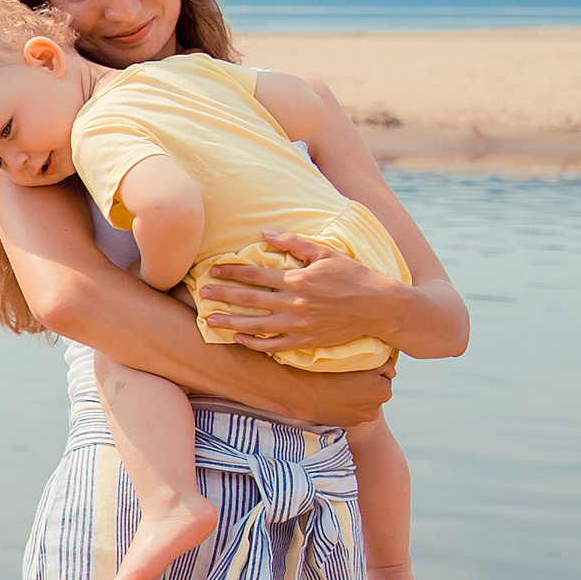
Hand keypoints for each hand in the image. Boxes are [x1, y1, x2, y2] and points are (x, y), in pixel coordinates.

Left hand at [197, 230, 404, 352]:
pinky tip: (239, 340)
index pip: (256, 275)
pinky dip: (255, 344)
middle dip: (223, 296)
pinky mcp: (306, 341)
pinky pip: (274, 346)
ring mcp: (299, 325)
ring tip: (210, 320)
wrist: (378, 307)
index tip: (212, 271)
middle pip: (250, 300)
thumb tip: (264, 233)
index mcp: (298, 279)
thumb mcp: (325, 253)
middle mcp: (295, 303)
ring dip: (231, 322)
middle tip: (202, 294)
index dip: (232, 272)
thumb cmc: (352, 276)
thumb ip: (293, 242)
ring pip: (257, 325)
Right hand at [245, 358, 392, 427]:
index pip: (385, 374)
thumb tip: (392, 367)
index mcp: (383, 390)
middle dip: (367, 382)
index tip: (358, 364)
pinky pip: (351, 410)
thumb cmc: (327, 369)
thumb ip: (381, 361)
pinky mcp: (347, 424)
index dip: (372, 367)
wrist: (299, 392)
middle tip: (348, 372)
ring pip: (363, 401)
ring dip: (357, 393)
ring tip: (339, 383)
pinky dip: (346, 404)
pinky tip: (334, 394)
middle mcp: (376, 408)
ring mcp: (361, 418)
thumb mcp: (356, 358)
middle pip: (375, 389)